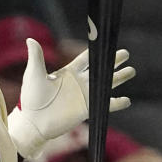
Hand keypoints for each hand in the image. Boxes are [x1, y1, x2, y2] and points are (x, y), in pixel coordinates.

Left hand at [7, 39, 134, 157]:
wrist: (34, 122)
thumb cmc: (32, 99)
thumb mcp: (34, 75)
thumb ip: (36, 57)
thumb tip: (30, 39)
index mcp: (68, 72)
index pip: (86, 59)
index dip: (97, 51)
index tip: (107, 43)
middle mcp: (79, 83)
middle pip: (100, 69)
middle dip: (113, 62)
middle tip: (125, 54)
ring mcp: (84, 96)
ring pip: (106, 84)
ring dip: (119, 78)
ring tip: (132, 71)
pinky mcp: (87, 109)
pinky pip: (105, 105)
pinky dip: (117, 103)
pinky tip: (127, 100)